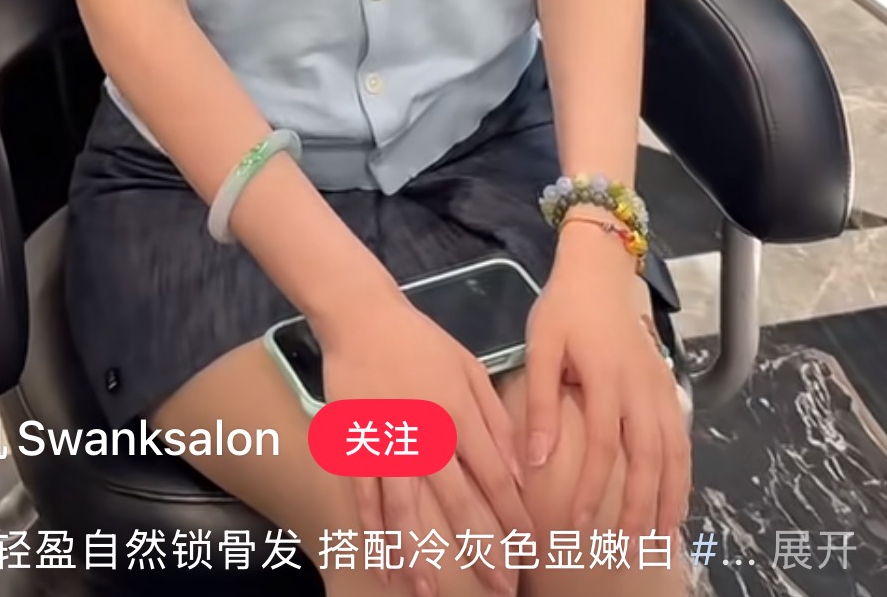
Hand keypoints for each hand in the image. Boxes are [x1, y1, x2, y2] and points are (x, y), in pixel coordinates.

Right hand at [320, 292, 529, 596]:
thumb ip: (494, 416)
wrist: (362, 317)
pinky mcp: (355, 446)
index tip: (531, 550)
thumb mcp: (469, 366)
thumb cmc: (420, 341)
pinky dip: (373, 534)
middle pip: (458, 503)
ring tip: (429, 593)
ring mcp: (387, 444)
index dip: (514, 517)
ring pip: (406, 511)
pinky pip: (365, 499)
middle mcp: (426, 436)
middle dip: (483, 549)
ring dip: (419, 555)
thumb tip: (519, 468)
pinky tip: (382, 564)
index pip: (495, 477)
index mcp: (459, 414)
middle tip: (502, 587)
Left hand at [524, 226, 690, 547]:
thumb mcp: (542, 345)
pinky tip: (676, 496)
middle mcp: (641, 387)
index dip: (594, 488)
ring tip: (660, 536)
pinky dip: (683, 472)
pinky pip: (682, 437)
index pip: (603, 445)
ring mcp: (661, 387)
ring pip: (674, 451)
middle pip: (648, 456)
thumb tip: (535, 461)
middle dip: (640, 505)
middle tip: (628, 546)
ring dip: (669, 495)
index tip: (580, 524)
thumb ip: (541, 402)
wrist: (601, 271)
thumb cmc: (565, 309)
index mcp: (606, 376)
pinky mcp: (669, 386)